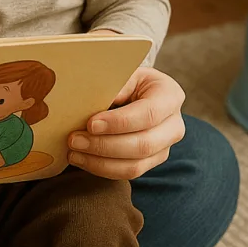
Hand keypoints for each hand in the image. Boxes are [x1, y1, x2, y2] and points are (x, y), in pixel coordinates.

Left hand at [66, 66, 185, 179]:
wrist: (137, 93)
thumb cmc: (128, 81)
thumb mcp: (125, 73)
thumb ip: (115, 85)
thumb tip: (98, 101)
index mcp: (170, 95)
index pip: (148, 113)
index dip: (119, 122)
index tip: (91, 123)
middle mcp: (174, 125)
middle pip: (143, 144)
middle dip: (104, 145)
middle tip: (75, 139)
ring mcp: (165, 147)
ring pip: (135, 165)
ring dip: (100, 161)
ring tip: (74, 151)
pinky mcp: (152, 162)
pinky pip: (128, 173)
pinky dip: (102, 168)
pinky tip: (82, 158)